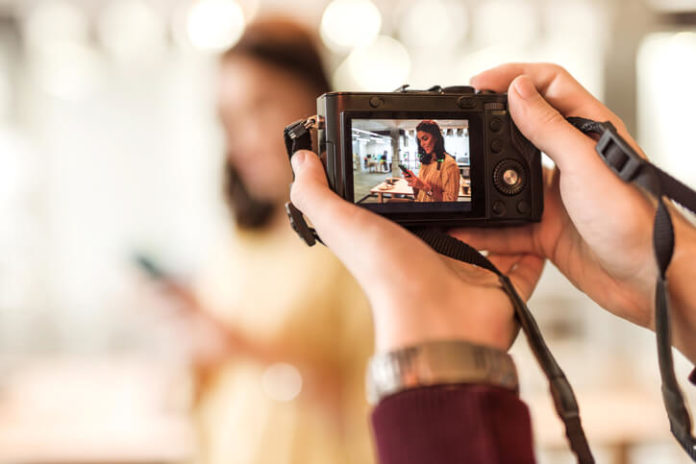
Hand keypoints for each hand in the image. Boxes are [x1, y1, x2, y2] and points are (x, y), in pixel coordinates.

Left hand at [290, 149, 543, 352]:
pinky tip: (538, 214)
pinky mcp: (502, 282)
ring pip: (491, 233)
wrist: (438, 320)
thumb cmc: (389, 277)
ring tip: (510, 172)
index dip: (414, 176)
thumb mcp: (343, 225)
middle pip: (454, 214)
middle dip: (464, 190)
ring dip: (499, 208)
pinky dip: (532, 242)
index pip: (409, 200)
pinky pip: (524, 259)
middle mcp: (434, 252)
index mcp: (398, 238)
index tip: (424, 145)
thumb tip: (302, 160)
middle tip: (478, 155)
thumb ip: (316, 194)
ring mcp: (470, 269)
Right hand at [451, 63, 695, 361]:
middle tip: (463, 126)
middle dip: (490, 129)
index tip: (481, 84)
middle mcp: (571, 159)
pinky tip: (468, 230)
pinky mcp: (546, 229)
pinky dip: (485, 229)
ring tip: (461, 181)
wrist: (648, 278)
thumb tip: (516, 90)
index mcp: (588, 132)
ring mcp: (557, 196)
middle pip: (522, 131)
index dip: (515, 77)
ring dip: (483, 184)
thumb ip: (548, 127)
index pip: (549, 86)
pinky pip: (506, 225)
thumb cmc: (635, 217)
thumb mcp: (585, 162)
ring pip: (508, 182)